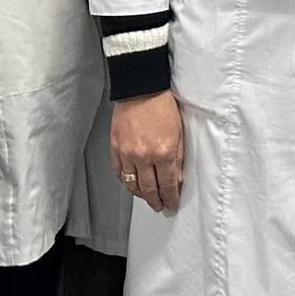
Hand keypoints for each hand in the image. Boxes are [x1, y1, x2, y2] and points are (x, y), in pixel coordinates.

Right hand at [112, 91, 186, 213]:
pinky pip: (119, 172)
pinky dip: (125, 181)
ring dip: (140, 194)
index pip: (167, 184)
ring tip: (147, 198)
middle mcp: (144, 156)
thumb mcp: (179, 132)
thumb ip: (178, 158)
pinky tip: (132, 183)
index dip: (170, 198)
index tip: (172, 205)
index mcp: (163, 152)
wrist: (141, 88)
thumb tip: (177, 179)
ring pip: (132, 184)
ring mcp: (127, 153)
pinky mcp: (115, 148)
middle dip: (156, 201)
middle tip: (159, 206)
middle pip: (149, 189)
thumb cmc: (163, 106)